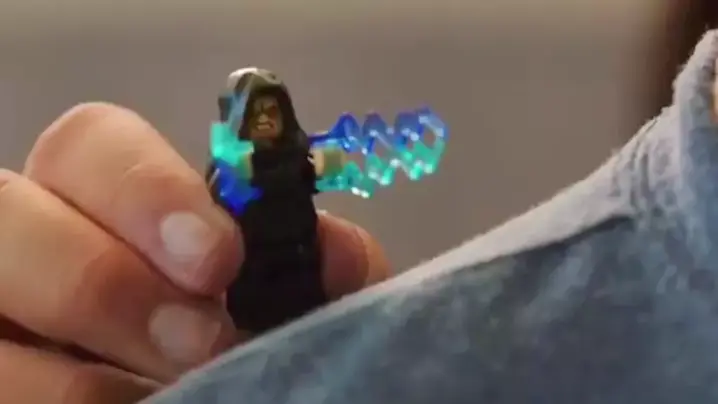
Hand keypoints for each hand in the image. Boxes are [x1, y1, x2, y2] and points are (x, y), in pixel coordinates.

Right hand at [0, 103, 390, 402]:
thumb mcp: (271, 288)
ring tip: (174, 397)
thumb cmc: (226, 325)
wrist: (186, 377)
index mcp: (96, 197)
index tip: (219, 258)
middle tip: (202, 340)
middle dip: (106, 280)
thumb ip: (304, 262)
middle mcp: (26, 240)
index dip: (148, 190)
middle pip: (9, 216)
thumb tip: (337, 251)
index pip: (90, 146)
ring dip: (83, 375)